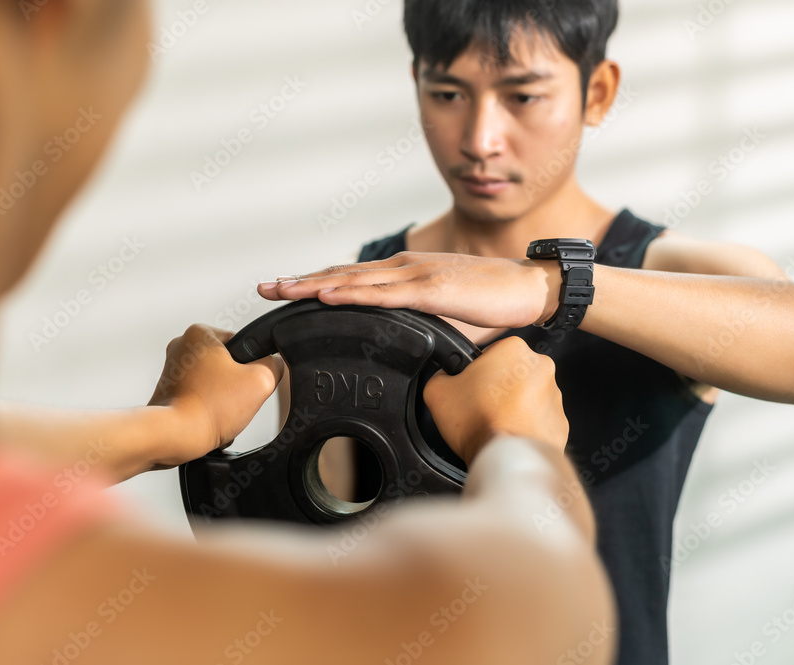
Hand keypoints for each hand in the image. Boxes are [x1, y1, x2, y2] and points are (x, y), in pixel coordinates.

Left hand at [148, 325, 283, 465]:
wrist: (176, 436)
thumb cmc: (206, 408)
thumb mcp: (260, 381)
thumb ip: (274, 366)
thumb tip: (273, 366)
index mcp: (200, 333)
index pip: (241, 343)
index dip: (251, 365)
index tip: (244, 380)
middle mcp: (182, 346)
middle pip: (227, 363)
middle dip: (234, 384)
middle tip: (232, 397)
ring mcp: (173, 369)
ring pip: (214, 382)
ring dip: (221, 397)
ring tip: (218, 408)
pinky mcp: (169, 390)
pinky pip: (200, 397)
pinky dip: (207, 408)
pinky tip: (207, 416)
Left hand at [258, 252, 561, 328]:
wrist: (529, 290)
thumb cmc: (490, 304)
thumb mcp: (443, 319)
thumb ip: (417, 328)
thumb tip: (401, 349)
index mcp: (404, 275)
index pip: (351, 278)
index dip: (315, 284)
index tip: (284, 291)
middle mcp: (402, 269)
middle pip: (340, 275)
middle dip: (299, 283)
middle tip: (264, 289)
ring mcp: (414, 276)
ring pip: (353, 280)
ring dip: (313, 285)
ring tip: (281, 290)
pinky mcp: (430, 290)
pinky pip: (382, 294)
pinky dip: (350, 294)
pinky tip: (325, 295)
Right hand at [423, 337, 568, 465]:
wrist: (506, 458)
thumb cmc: (477, 421)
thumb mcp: (437, 390)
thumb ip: (440, 373)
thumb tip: (446, 375)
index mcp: (514, 349)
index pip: (490, 352)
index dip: (475, 370)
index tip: (469, 387)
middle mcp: (541, 367)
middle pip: (511, 372)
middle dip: (496, 387)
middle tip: (478, 407)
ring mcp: (555, 396)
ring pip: (527, 396)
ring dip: (512, 406)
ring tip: (493, 424)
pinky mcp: (561, 422)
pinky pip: (538, 419)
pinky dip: (525, 426)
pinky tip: (509, 434)